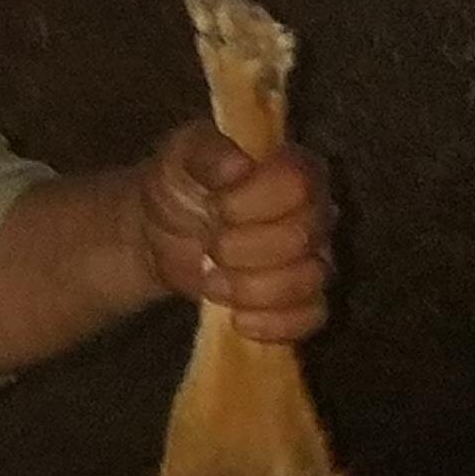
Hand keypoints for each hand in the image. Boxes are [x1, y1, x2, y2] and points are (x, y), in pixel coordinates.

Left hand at [137, 119, 332, 343]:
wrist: (158, 231)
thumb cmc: (181, 183)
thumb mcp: (182, 154)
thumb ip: (208, 152)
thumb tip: (238, 165)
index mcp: (294, 167)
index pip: (298, 183)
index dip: (253, 202)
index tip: (216, 206)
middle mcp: (316, 211)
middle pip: (302, 237)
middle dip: (242, 249)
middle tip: (209, 246)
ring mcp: (314, 257)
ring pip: (310, 280)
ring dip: (250, 289)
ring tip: (212, 281)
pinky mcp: (303, 300)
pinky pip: (311, 318)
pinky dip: (272, 324)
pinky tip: (236, 318)